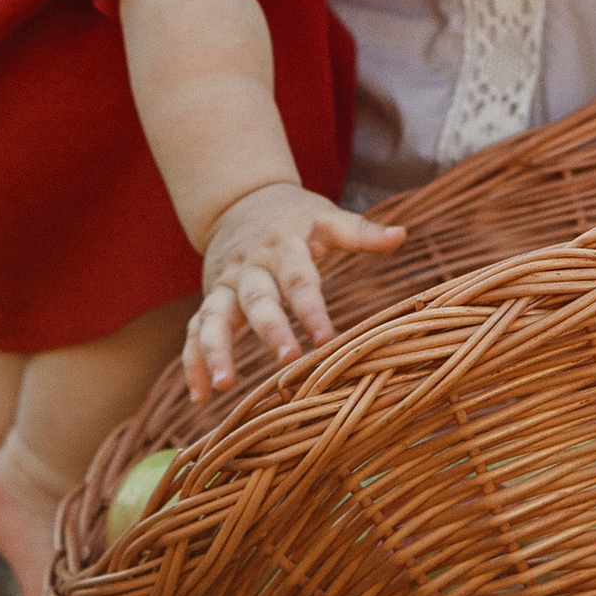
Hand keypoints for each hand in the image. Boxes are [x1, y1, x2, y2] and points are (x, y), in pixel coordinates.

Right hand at [183, 180, 405, 395]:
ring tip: (224, 385)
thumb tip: (401, 236)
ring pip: (213, 316)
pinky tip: (200, 395)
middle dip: (270, 330)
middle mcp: (250, 266)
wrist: (239, 200)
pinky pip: (195, 331)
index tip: (327, 339)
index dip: (311, 310)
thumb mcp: (324, 216)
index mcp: (282, 246)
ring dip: (215, 350)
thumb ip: (360, 231)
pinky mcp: (210, 299)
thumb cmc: (294, 217)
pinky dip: (193, 362)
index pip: (298, 279)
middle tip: (288, 360)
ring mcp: (224, 284)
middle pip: (256, 299)